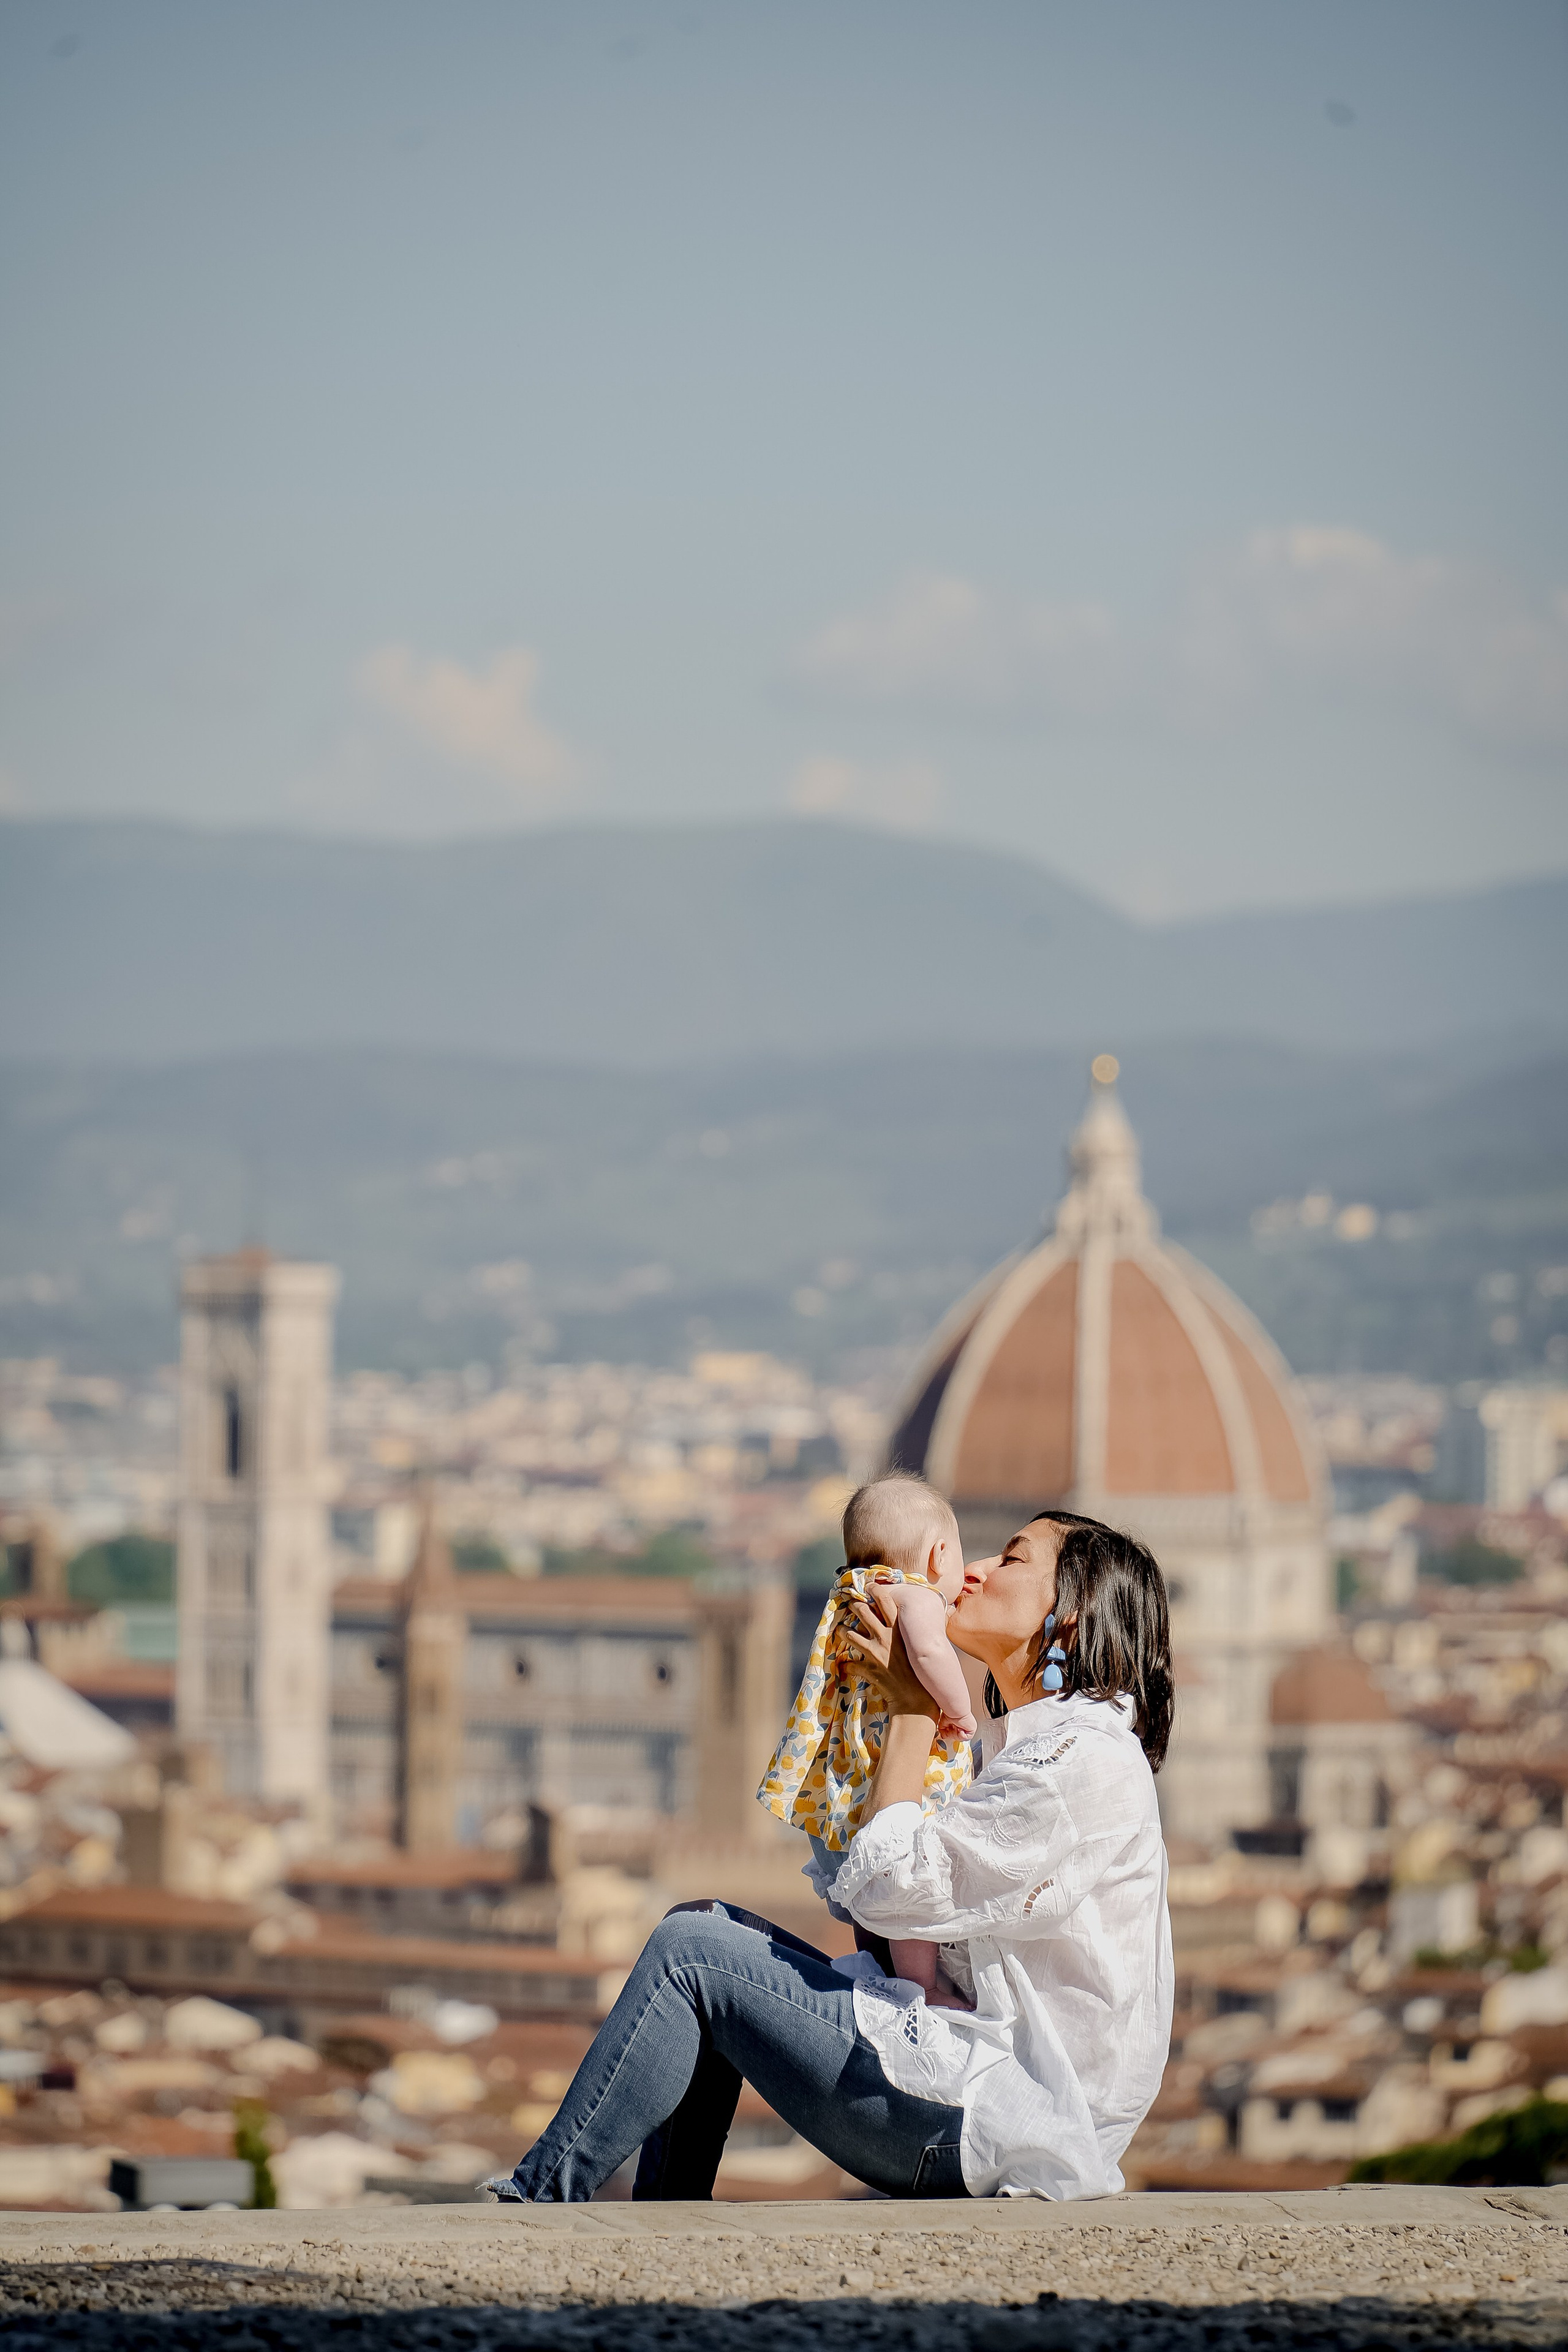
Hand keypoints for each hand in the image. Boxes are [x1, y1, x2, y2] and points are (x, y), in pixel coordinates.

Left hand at [839, 1583, 939, 1720]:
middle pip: (862, 1611)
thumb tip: (913, 1621)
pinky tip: (845, 1665)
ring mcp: (875, 1652)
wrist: (917, 1702)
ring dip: (843, 1631)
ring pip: (850, 1634)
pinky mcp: (868, 1669)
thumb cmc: (924, 1674)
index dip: (874, 1590)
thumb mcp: (920, 1647)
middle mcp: (886, 1637)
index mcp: (900, 1629)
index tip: (868, 1586)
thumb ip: (912, 1633)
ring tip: (841, 1629)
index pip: (884, 1600)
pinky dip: (846, 1665)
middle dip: (854, 1605)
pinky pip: (850, 1664)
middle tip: (850, 1604)